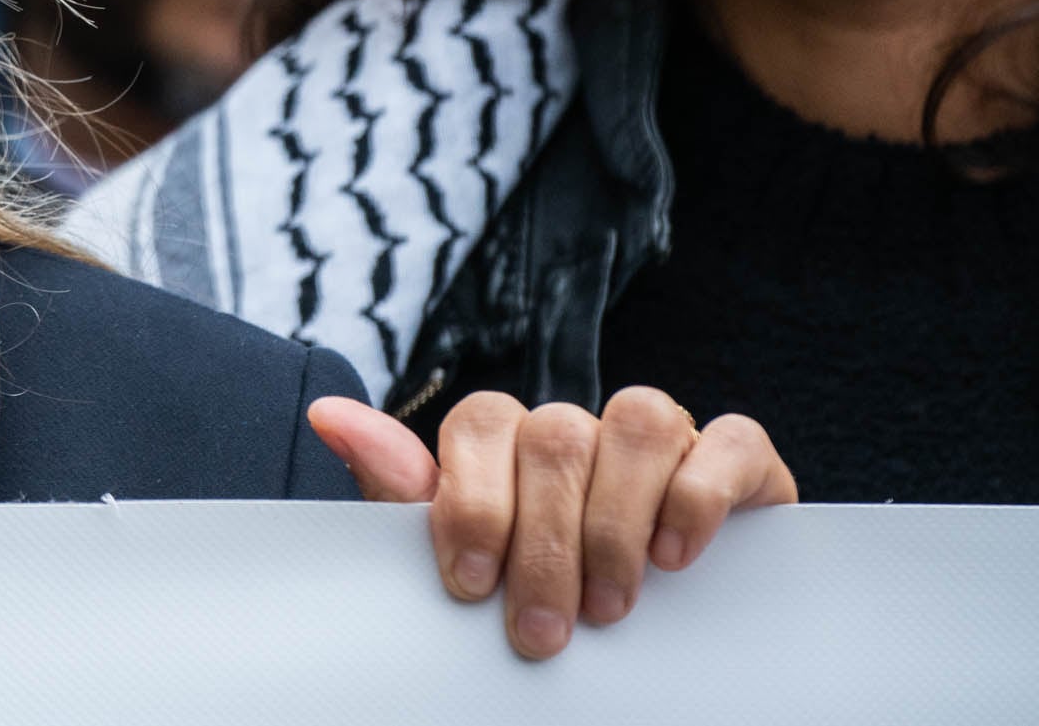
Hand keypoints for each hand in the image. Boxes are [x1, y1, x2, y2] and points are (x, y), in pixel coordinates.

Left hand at [309, 386, 796, 659]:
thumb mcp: (465, 556)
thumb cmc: (540, 594)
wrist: (656, 650)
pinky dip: (701, 493)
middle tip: (545, 631)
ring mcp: (661, 437)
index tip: (471, 587)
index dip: (473, 500)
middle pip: (555, 436)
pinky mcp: (737, 461)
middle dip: (545, 543)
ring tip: (612, 606)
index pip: (480, 422)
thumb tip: (327, 413)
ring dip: (618, 522)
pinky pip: (728, 440)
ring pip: (638, 421)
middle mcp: (582, 426)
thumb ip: (402, 490)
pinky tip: (679, 556)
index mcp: (510, 439)